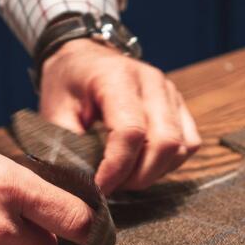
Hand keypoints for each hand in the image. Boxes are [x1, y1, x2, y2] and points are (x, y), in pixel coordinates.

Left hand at [39, 39, 201, 193]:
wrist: (83, 57)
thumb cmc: (67, 84)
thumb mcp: (54, 111)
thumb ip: (68, 145)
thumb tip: (83, 182)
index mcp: (116, 78)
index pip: (131, 132)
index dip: (116, 168)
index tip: (98, 187)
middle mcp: (151, 81)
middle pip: (164, 142)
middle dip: (138, 176)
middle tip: (112, 185)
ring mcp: (170, 92)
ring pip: (180, 147)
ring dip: (154, 172)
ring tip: (125, 176)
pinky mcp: (179, 104)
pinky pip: (189, 143)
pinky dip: (170, 163)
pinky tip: (143, 164)